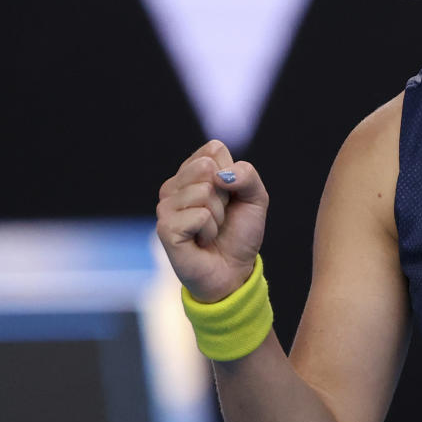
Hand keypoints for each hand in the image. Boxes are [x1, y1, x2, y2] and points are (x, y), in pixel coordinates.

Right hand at [156, 140, 269, 302]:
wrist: (234, 271)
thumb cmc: (240, 234)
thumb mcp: (256, 198)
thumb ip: (247, 175)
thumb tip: (220, 174)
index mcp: (191, 172)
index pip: (214, 150)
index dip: (232, 175)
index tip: (230, 198)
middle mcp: (174, 186)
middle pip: (207, 168)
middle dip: (225, 196)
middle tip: (220, 216)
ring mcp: (166, 206)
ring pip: (203, 192)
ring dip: (218, 216)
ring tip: (211, 230)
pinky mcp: (165, 228)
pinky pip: (199, 215)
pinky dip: (210, 230)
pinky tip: (201, 241)